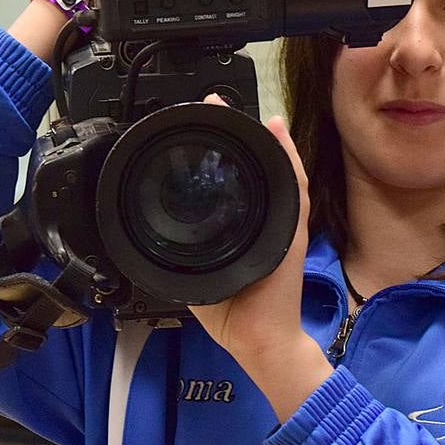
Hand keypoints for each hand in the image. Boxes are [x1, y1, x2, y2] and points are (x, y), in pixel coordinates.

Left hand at [189, 100, 331, 420]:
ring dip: (265, 141)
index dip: (216, 153)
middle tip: (217, 105)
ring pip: (278, 171)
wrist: (261, 339)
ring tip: (248, 113)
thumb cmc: (233, 314)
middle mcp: (265, 221)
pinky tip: (278, 133)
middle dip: (240, 136)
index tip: (196, 126)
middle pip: (258, 170)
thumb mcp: (198, 277)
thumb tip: (151, 239)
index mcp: (244, 231)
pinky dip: (287, 159)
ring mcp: (282, 224)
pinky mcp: (293, 231)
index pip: (232, 184)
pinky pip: (294, 189)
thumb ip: (181, 256)